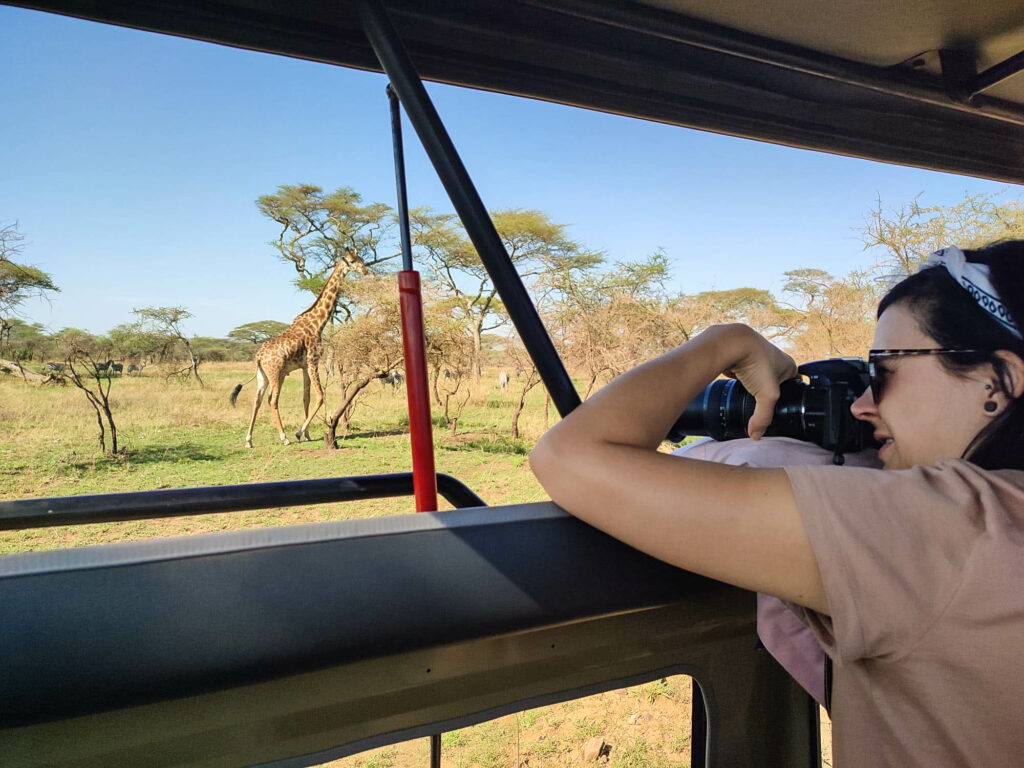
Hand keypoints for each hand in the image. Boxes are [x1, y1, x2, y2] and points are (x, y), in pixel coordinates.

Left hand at [716, 325, 796, 439]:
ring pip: (759, 379)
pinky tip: (740, 392)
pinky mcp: (741, 360)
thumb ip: (763, 417)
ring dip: (755, 388)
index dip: (791, 398)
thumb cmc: (756, 362)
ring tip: (752, 402)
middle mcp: (775, 360)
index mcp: (788, 365)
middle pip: (776, 384)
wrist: (731, 343)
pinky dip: (742, 382)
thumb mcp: (767, 394)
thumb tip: (755, 436)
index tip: (785, 411)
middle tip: (765, 409)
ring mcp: (757, 359)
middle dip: (771, 395)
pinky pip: (745, 375)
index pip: (795, 386)